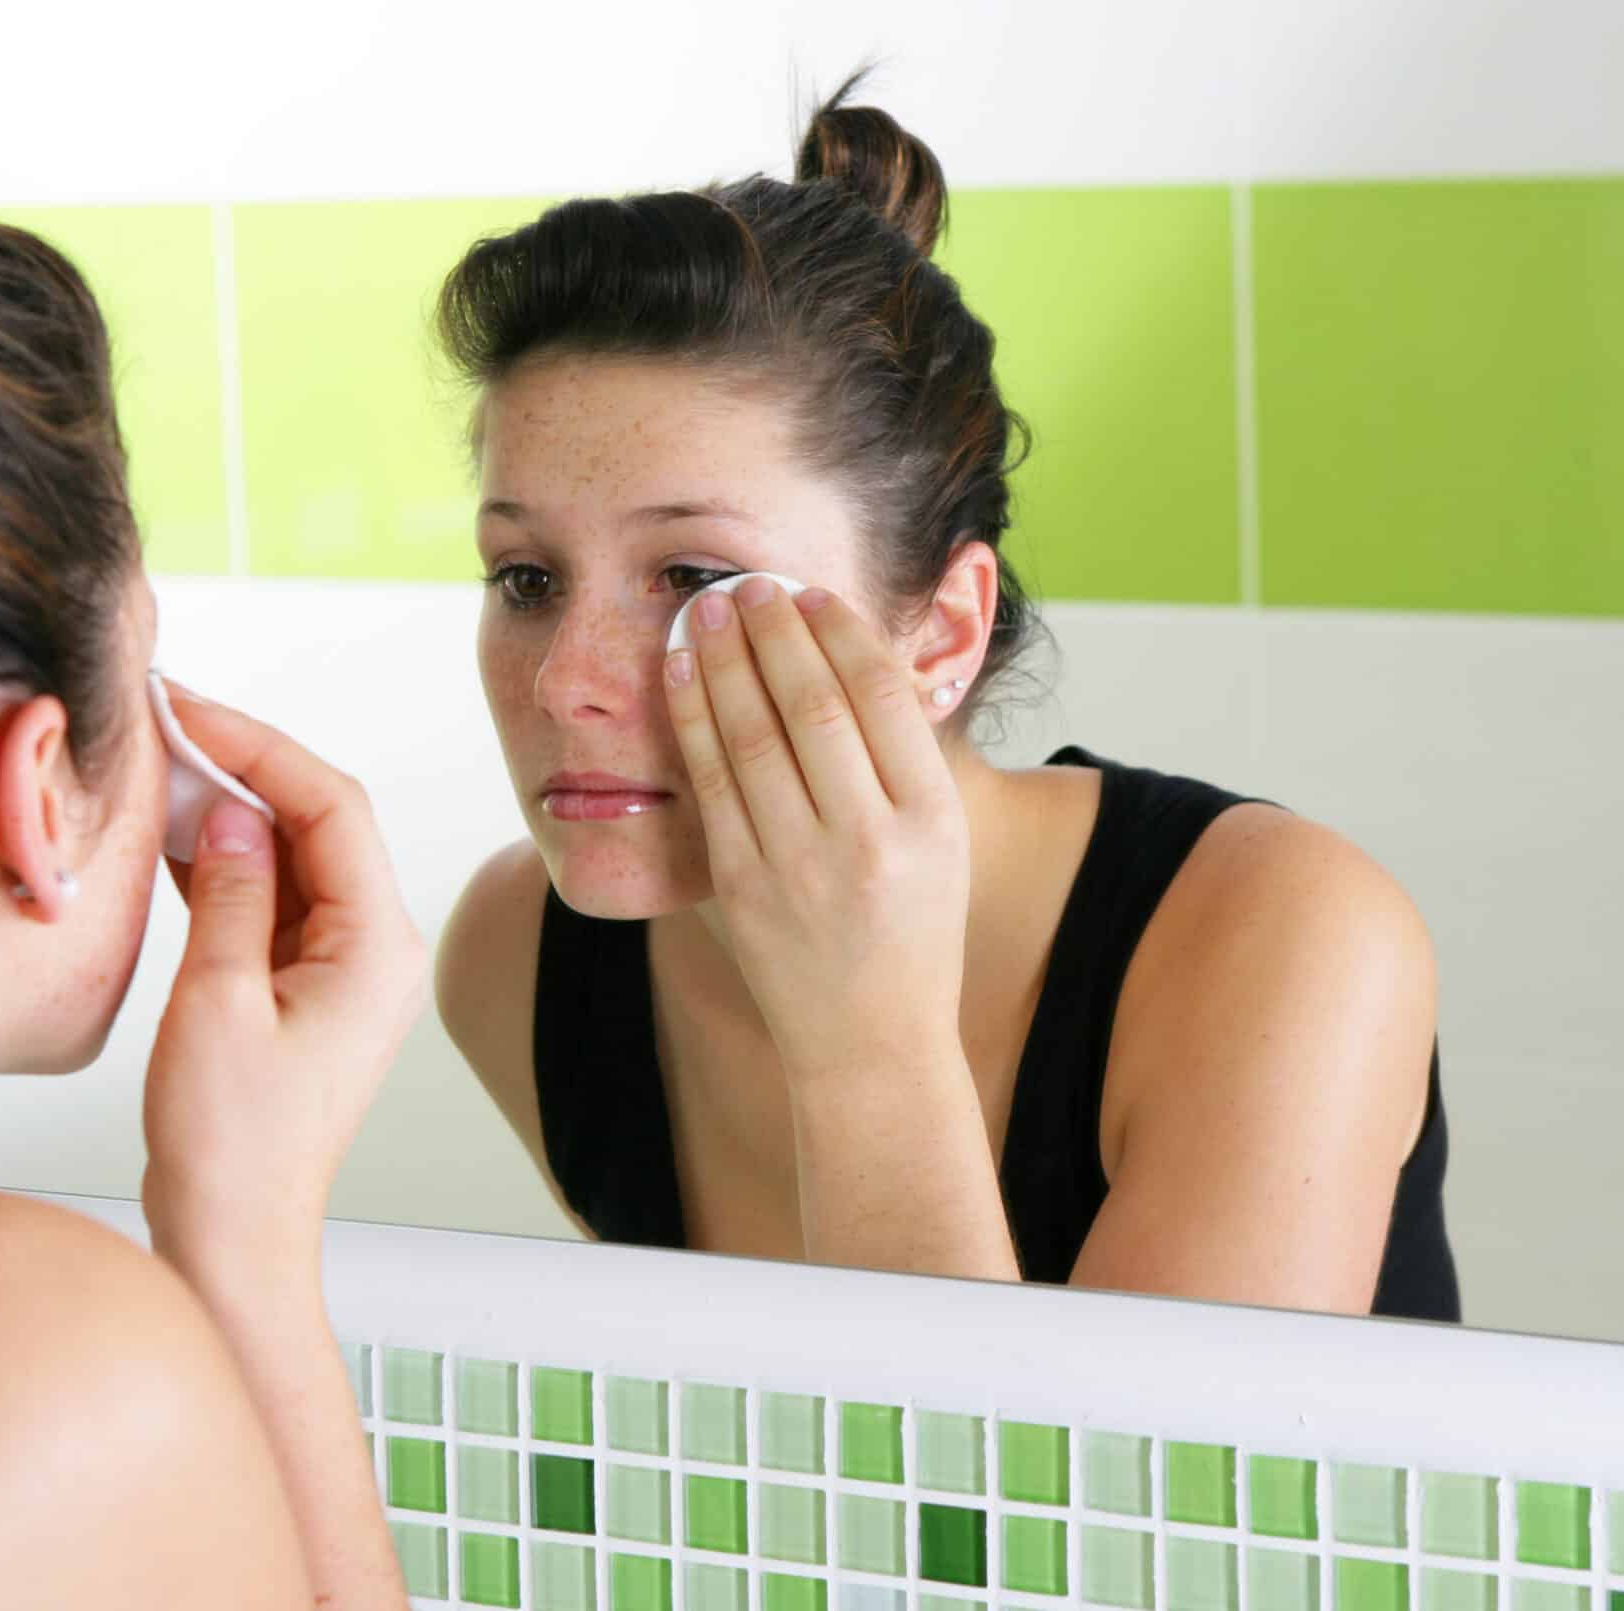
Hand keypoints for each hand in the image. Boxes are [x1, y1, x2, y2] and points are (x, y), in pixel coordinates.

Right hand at [142, 687, 426, 1283]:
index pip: (330, 806)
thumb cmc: (231, 1147)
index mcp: (375, 949)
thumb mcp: (216, 1003)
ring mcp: (339, 970)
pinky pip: (267, 900)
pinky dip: (221, 864)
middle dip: (242, 768)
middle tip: (166, 724)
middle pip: (315, 822)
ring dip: (227, 812)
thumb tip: (233, 813)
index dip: (258, 746)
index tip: (190, 709)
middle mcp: (373, 951)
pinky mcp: (299, 989)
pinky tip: (169, 836)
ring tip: (157, 767)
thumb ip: (231, 895)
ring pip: (289, 857)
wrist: (233, 1238)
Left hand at [663, 579, 971, 1085]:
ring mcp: (800, 865)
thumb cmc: (908, 928)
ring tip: (709, 606)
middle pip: (812, 704)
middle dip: (773, 631)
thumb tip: (849, 649)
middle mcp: (868, 838)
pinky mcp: (742, 886)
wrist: (868, 1041)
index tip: (808, 592)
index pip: (879, 697)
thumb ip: (901, 755)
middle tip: (747, 580)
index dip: (838, 632)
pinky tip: (684, 669)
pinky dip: (694, 715)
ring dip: (726, 659)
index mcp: (930, 817)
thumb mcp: (939, 839)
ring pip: (753, 734)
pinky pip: (711, 782)